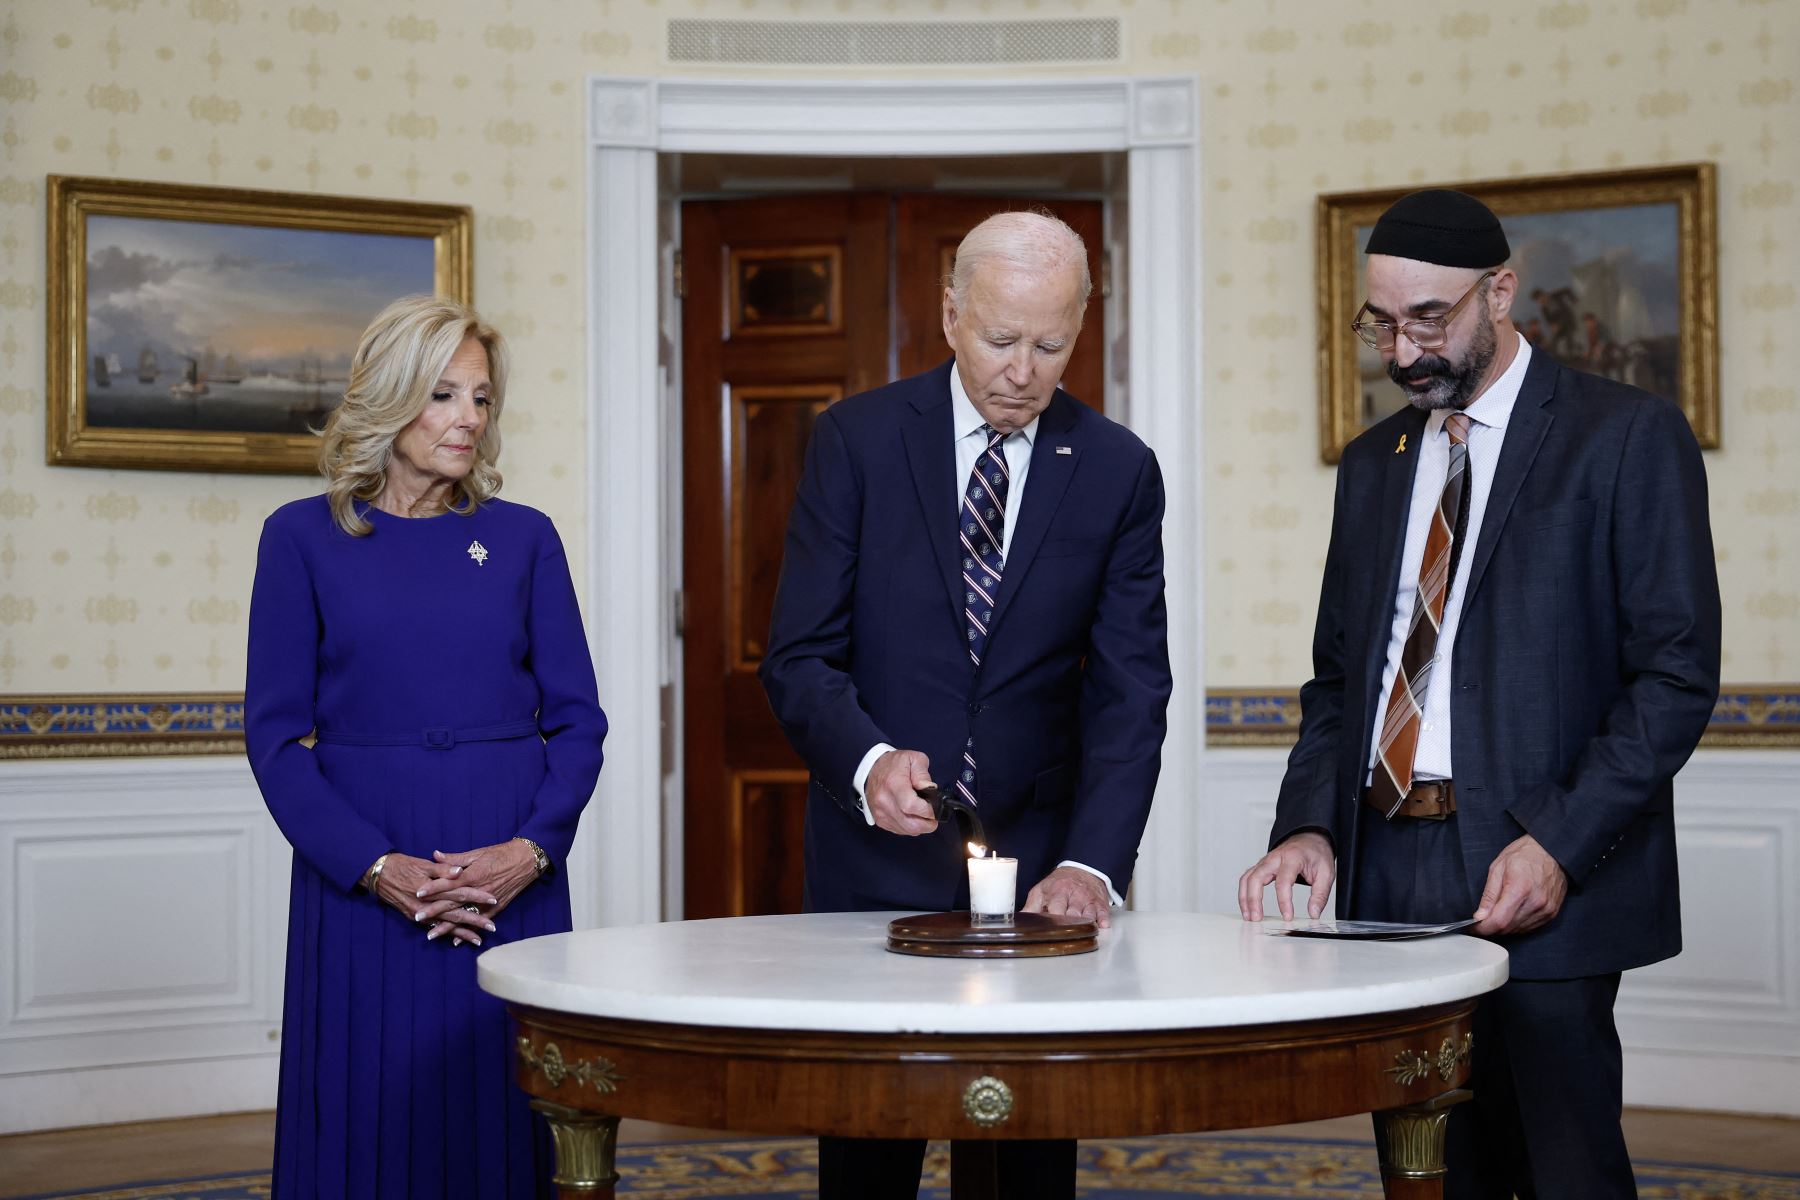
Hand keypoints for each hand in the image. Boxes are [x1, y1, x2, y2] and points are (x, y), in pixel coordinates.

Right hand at [369, 852, 498, 944]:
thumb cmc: (402, 865)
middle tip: (492, 927)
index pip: (460, 893)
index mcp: (432, 888)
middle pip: (456, 913)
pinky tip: (456, 940)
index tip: (493, 899)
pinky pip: (433, 928)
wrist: (378, 874)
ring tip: (478, 940)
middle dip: (475, 921)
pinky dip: (445, 934)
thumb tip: (459, 871)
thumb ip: (443, 868)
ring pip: (445, 925)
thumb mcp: (423, 864)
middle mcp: (427, 904)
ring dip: (462, 933)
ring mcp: (420, 914)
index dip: (477, 896)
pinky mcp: (415, 918)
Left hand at [416, 840, 540, 945]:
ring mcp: (487, 902)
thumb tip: (435, 855)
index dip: (432, 888)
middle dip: (434, 911)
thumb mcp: (477, 853)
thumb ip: (455, 859)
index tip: (418, 893)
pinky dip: (467, 932)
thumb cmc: (500, 854)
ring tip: (431, 934)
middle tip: (417, 917)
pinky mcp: (496, 908)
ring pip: (463, 916)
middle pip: (452, 902)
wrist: (525, 860)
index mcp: (472, 874)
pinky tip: (455, 941)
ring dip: (447, 926)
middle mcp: (478, 890)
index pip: (448, 882)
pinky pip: (479, 922)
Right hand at [863, 750, 938, 836]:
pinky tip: (913, 817)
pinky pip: (900, 830)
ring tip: (924, 815)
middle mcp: (884, 801)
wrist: (873, 768)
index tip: (934, 807)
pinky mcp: (880, 820)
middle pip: (911, 824)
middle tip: (934, 816)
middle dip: (928, 824)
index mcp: (894, 784)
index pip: (911, 806)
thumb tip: (930, 789)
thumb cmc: (894, 763)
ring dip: (920, 827)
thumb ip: (923, 774)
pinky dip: (910, 827)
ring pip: (907, 830)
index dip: (927, 811)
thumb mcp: (914, 759)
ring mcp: (881, 813)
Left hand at [1024, 866, 1112, 928]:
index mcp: (1058, 892)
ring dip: (1085, 924)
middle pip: (1073, 914)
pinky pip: (1103, 913)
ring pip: (1088, 915)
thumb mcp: (1041, 890)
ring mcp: (1088, 899)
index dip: (1054, 918)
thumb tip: (1019, 921)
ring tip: (1080, 930)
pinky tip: (1101, 926)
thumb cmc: (1058, 883)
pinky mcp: (1100, 903)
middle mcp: (1074, 896)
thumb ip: (1031, 906)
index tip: (1050, 928)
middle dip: (1069, 924)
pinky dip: (1103, 920)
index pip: (1056, 907)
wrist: (1082, 869)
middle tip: (1064, 932)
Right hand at [1238, 831, 1335, 921]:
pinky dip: (1244, 894)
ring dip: (1245, 898)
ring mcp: (1265, 862)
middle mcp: (1274, 858)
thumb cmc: (1316, 854)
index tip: (1287, 917)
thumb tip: (1313, 913)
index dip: (1284, 901)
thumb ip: (1320, 894)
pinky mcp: (1261, 867)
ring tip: (1249, 916)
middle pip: (1256, 878)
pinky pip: (1247, 879)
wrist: (1309, 839)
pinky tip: (1248, 908)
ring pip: (1247, 878)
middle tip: (1257, 918)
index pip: (1283, 881)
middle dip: (1254, 899)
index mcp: (1292, 857)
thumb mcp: (1326, 873)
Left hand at [1471, 834, 1567, 935]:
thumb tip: (1480, 916)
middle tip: (1483, 919)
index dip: (1483, 928)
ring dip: (1504, 927)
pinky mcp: (1552, 913)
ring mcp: (1546, 910)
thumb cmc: (1525, 855)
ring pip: (1518, 930)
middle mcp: (1535, 903)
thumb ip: (1489, 894)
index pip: (1499, 921)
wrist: (1552, 851)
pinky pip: (1530, 928)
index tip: (1474, 927)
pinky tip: (1512, 912)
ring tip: (1498, 912)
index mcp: (1520, 889)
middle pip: (1508, 928)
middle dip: (1491, 927)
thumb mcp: (1498, 867)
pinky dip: (1517, 924)